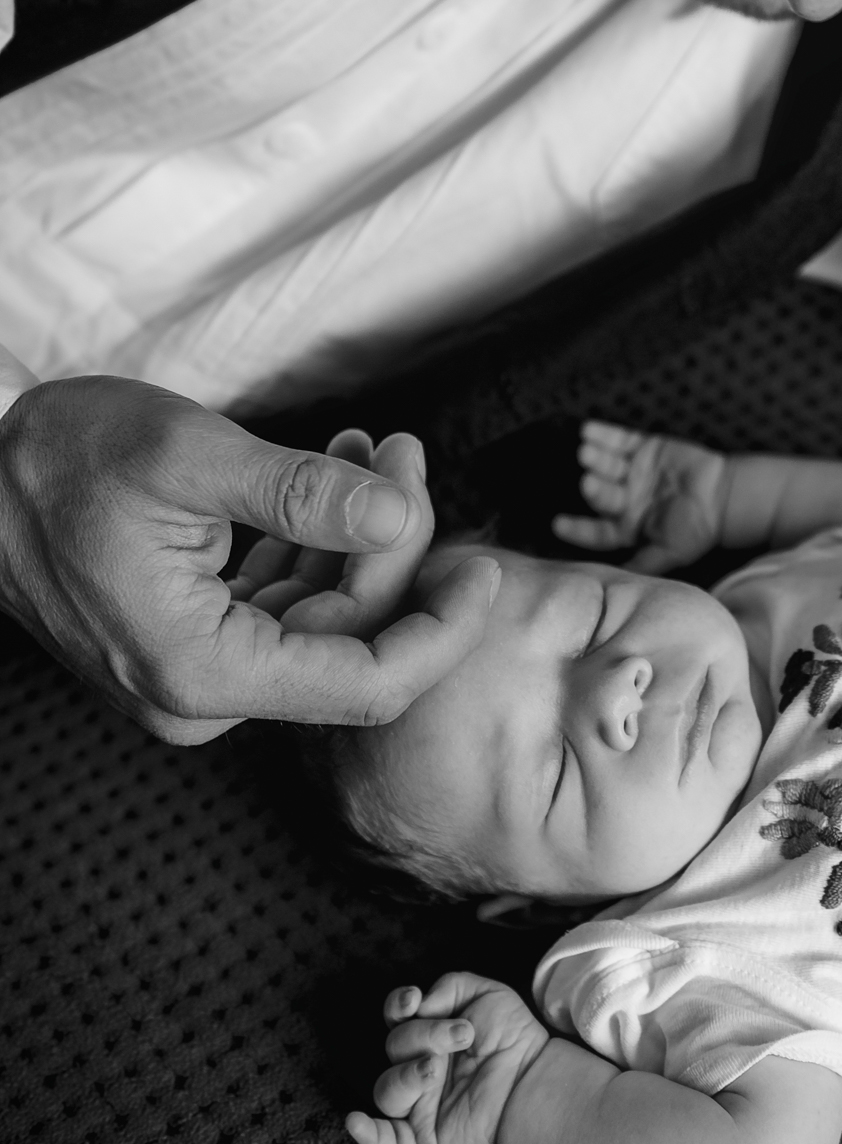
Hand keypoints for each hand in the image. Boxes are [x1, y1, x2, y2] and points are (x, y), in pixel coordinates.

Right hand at [0, 376, 497, 743]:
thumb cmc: (54, 464)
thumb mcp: (188, 456)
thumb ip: (303, 493)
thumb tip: (403, 508)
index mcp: (205, 672)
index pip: (368, 683)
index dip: (442, 630)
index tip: (486, 568)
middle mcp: (204, 695)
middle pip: (351, 637)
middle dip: (395, 542)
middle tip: (405, 452)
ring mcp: (198, 673)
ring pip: (323, 614)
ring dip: (360, 532)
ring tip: (373, 447)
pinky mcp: (195, 640)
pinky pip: (284, 603)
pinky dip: (318, 542)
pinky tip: (336, 473)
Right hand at [346, 974, 549, 1143]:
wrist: (533, 1077)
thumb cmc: (513, 1035)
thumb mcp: (488, 993)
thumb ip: (451, 985)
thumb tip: (420, 1002)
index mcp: (428, 1032)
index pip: (395, 1017)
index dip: (396, 1006)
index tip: (413, 1001)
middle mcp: (419, 1064)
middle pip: (394, 1046)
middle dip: (425, 1036)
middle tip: (463, 1035)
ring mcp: (421, 1100)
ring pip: (387, 1089)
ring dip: (406, 1076)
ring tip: (435, 1069)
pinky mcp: (426, 1133)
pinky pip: (388, 1140)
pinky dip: (368, 1134)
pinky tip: (355, 1121)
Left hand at [551, 420, 726, 572]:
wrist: (726, 497)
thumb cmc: (698, 530)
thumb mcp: (670, 554)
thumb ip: (642, 566)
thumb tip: (614, 587)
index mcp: (627, 526)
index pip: (595, 530)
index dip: (577, 528)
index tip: (558, 524)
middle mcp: (625, 499)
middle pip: (602, 493)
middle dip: (594, 488)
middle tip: (586, 482)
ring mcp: (632, 472)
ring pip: (607, 464)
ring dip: (595, 458)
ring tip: (584, 452)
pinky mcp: (644, 448)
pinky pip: (619, 439)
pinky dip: (604, 434)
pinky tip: (588, 430)